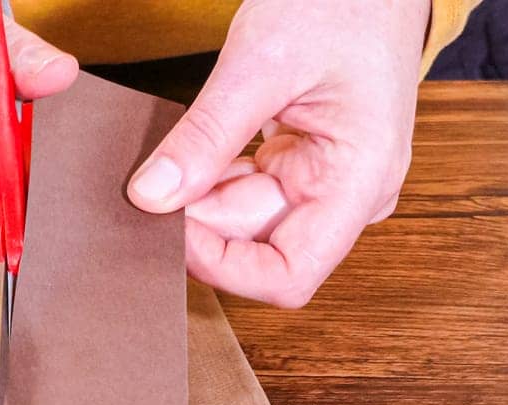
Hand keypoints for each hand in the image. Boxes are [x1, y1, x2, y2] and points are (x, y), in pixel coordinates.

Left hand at [128, 0, 428, 307]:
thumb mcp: (262, 61)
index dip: (225, 266)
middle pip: (260, 245)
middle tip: (147, 185)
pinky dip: (214, 179)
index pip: (289, 274)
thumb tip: (151, 196)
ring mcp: (330, 183)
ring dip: (203, 200)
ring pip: (248, 220)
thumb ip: (206, 134)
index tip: (171, 228)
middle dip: (201, 223)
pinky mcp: (308, 166)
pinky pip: (251, 192)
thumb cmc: (342, 1)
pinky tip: (190, 152)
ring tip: (165, 161)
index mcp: (360, 180)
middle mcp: (351, 195)